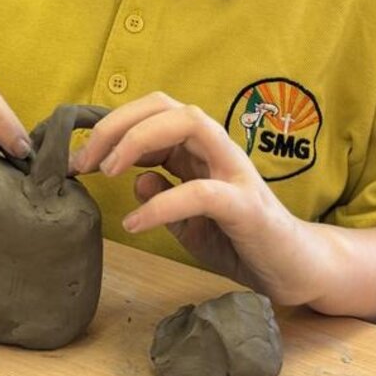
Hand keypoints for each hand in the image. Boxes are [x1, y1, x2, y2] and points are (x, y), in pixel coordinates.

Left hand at [71, 92, 329, 306]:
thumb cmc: (242, 240)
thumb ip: (164, 197)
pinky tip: (135, 223)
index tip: (80, 158)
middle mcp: (218, 150)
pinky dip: (163, 204)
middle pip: (167, 106)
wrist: (295, 269)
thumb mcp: (190, 221)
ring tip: (109, 172)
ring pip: (189, 125)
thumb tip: (137, 180)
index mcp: (200, 151)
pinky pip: (201, 192)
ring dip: (140, 140)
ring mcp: (235, 172)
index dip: (111, 127)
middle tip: (85, 160)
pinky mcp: (247, 205)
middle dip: (118, 124)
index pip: (153, 113)